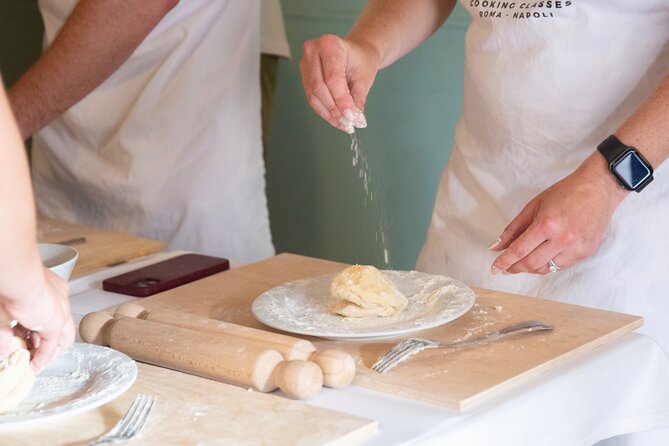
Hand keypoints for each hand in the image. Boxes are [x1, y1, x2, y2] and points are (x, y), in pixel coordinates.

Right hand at [1, 267, 73, 370]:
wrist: (17, 278)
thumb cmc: (8, 285)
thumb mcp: (5, 312)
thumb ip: (5, 332)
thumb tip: (3, 349)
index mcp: (50, 288)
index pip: (49, 312)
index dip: (38, 328)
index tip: (26, 338)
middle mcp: (60, 298)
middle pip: (59, 326)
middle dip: (44, 342)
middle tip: (31, 352)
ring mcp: (61, 311)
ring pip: (61, 337)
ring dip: (47, 351)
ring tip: (33, 362)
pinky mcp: (56, 323)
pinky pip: (52, 345)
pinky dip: (43, 357)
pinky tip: (35, 366)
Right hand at [300, 34, 379, 131]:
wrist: (355, 53)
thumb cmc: (361, 60)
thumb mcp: (364, 77)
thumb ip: (358, 98)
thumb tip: (355, 119)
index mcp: (330, 44)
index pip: (333, 78)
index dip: (341, 100)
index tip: (351, 117)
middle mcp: (312, 51)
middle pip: (319, 88)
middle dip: (335, 110)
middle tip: (348, 124)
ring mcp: (305, 64)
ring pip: (313, 96)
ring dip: (329, 114)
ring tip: (344, 125)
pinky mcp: (304, 76)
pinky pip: (312, 98)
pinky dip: (324, 112)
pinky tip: (336, 120)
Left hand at [490, 154, 628, 273]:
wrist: (598, 189)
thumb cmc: (565, 193)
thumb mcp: (533, 206)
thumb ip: (514, 228)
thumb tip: (497, 246)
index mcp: (547, 224)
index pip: (519, 250)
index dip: (504, 262)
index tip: (495, 268)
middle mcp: (563, 239)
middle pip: (531, 264)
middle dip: (514, 268)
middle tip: (505, 268)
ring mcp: (576, 248)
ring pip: (546, 269)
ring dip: (531, 267)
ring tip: (523, 260)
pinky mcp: (585, 253)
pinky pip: (560, 266)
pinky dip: (548, 264)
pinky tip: (543, 256)